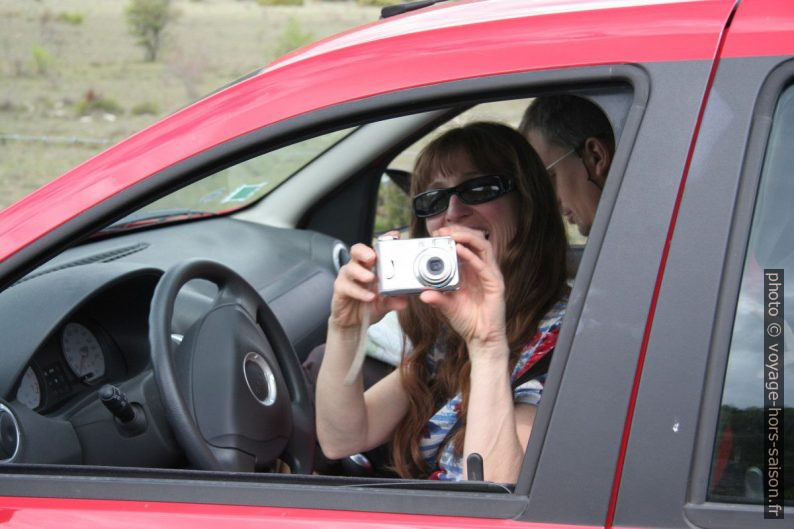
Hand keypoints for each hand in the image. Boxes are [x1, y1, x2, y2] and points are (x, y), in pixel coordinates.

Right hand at [330, 242, 406, 331]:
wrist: (353, 323)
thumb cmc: (369, 306)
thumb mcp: (385, 304)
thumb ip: (394, 300)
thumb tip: (404, 301)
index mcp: (371, 266)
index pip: (376, 248)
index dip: (384, 240)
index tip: (394, 236)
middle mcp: (358, 267)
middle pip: (357, 250)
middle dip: (365, 251)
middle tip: (373, 258)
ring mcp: (348, 277)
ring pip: (350, 268)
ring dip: (361, 272)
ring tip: (371, 278)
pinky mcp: (340, 289)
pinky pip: (347, 287)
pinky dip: (359, 291)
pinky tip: (368, 296)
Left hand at [419, 227, 507, 354]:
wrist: (482, 339)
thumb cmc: (467, 321)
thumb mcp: (447, 307)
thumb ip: (437, 298)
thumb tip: (422, 294)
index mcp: (472, 270)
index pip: (467, 244)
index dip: (454, 235)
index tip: (436, 233)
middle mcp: (483, 269)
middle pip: (477, 240)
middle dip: (460, 231)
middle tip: (443, 230)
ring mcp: (490, 276)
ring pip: (484, 247)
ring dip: (467, 237)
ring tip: (452, 235)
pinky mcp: (495, 285)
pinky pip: (484, 266)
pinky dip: (471, 256)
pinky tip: (459, 251)